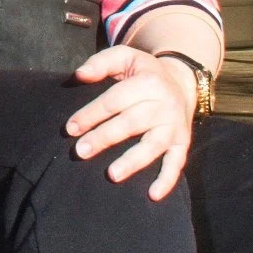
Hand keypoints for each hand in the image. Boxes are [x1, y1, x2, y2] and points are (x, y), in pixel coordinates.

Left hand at [64, 44, 198, 200]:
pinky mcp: (183, 142)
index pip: (115, 100)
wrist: (182, 83)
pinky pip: (176, 162)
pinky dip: (167, 180)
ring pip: (152, 145)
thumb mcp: (125, 58)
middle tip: (80, 151)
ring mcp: (174, 126)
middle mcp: (164, 104)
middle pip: (131, 123)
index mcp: (148, 82)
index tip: (70, 128)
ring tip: (112, 175)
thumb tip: (80, 75)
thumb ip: (101, 62)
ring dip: (132, 161)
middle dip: (104, 138)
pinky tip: (152, 195)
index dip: (91, 114)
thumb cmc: (143, 73)